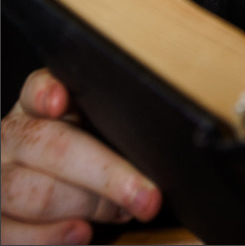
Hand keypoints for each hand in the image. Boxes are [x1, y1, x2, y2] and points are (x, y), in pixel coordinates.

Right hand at [1, 69, 161, 244]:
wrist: (42, 192)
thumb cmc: (80, 158)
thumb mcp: (91, 132)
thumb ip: (109, 129)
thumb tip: (152, 149)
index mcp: (34, 108)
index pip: (37, 90)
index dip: (47, 92)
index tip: (61, 101)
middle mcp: (11, 139)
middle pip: (51, 148)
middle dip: (106, 173)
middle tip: (148, 196)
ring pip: (35, 195)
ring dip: (87, 207)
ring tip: (122, 212)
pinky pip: (13, 234)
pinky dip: (52, 237)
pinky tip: (81, 233)